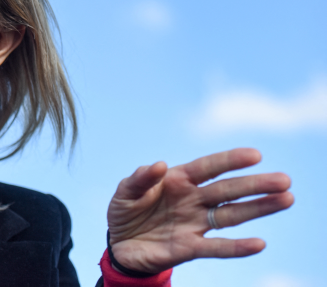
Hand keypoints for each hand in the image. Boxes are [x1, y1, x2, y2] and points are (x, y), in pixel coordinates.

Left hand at [107, 148, 293, 273]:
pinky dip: (237, 247)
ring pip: (231, 215)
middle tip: (284, 180)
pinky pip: (216, 248)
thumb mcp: (125, 192)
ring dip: (258, 209)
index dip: (230, 161)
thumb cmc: (125, 210)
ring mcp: (194, 224)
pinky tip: (259, 243)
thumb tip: (160, 166)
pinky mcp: (189, 248)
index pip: (208, 168)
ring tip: (286, 200)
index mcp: (178, 180)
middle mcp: (192, 200)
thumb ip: (140, 179)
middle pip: (227, 190)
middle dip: (255, 185)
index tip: (255, 155)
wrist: (118, 244)